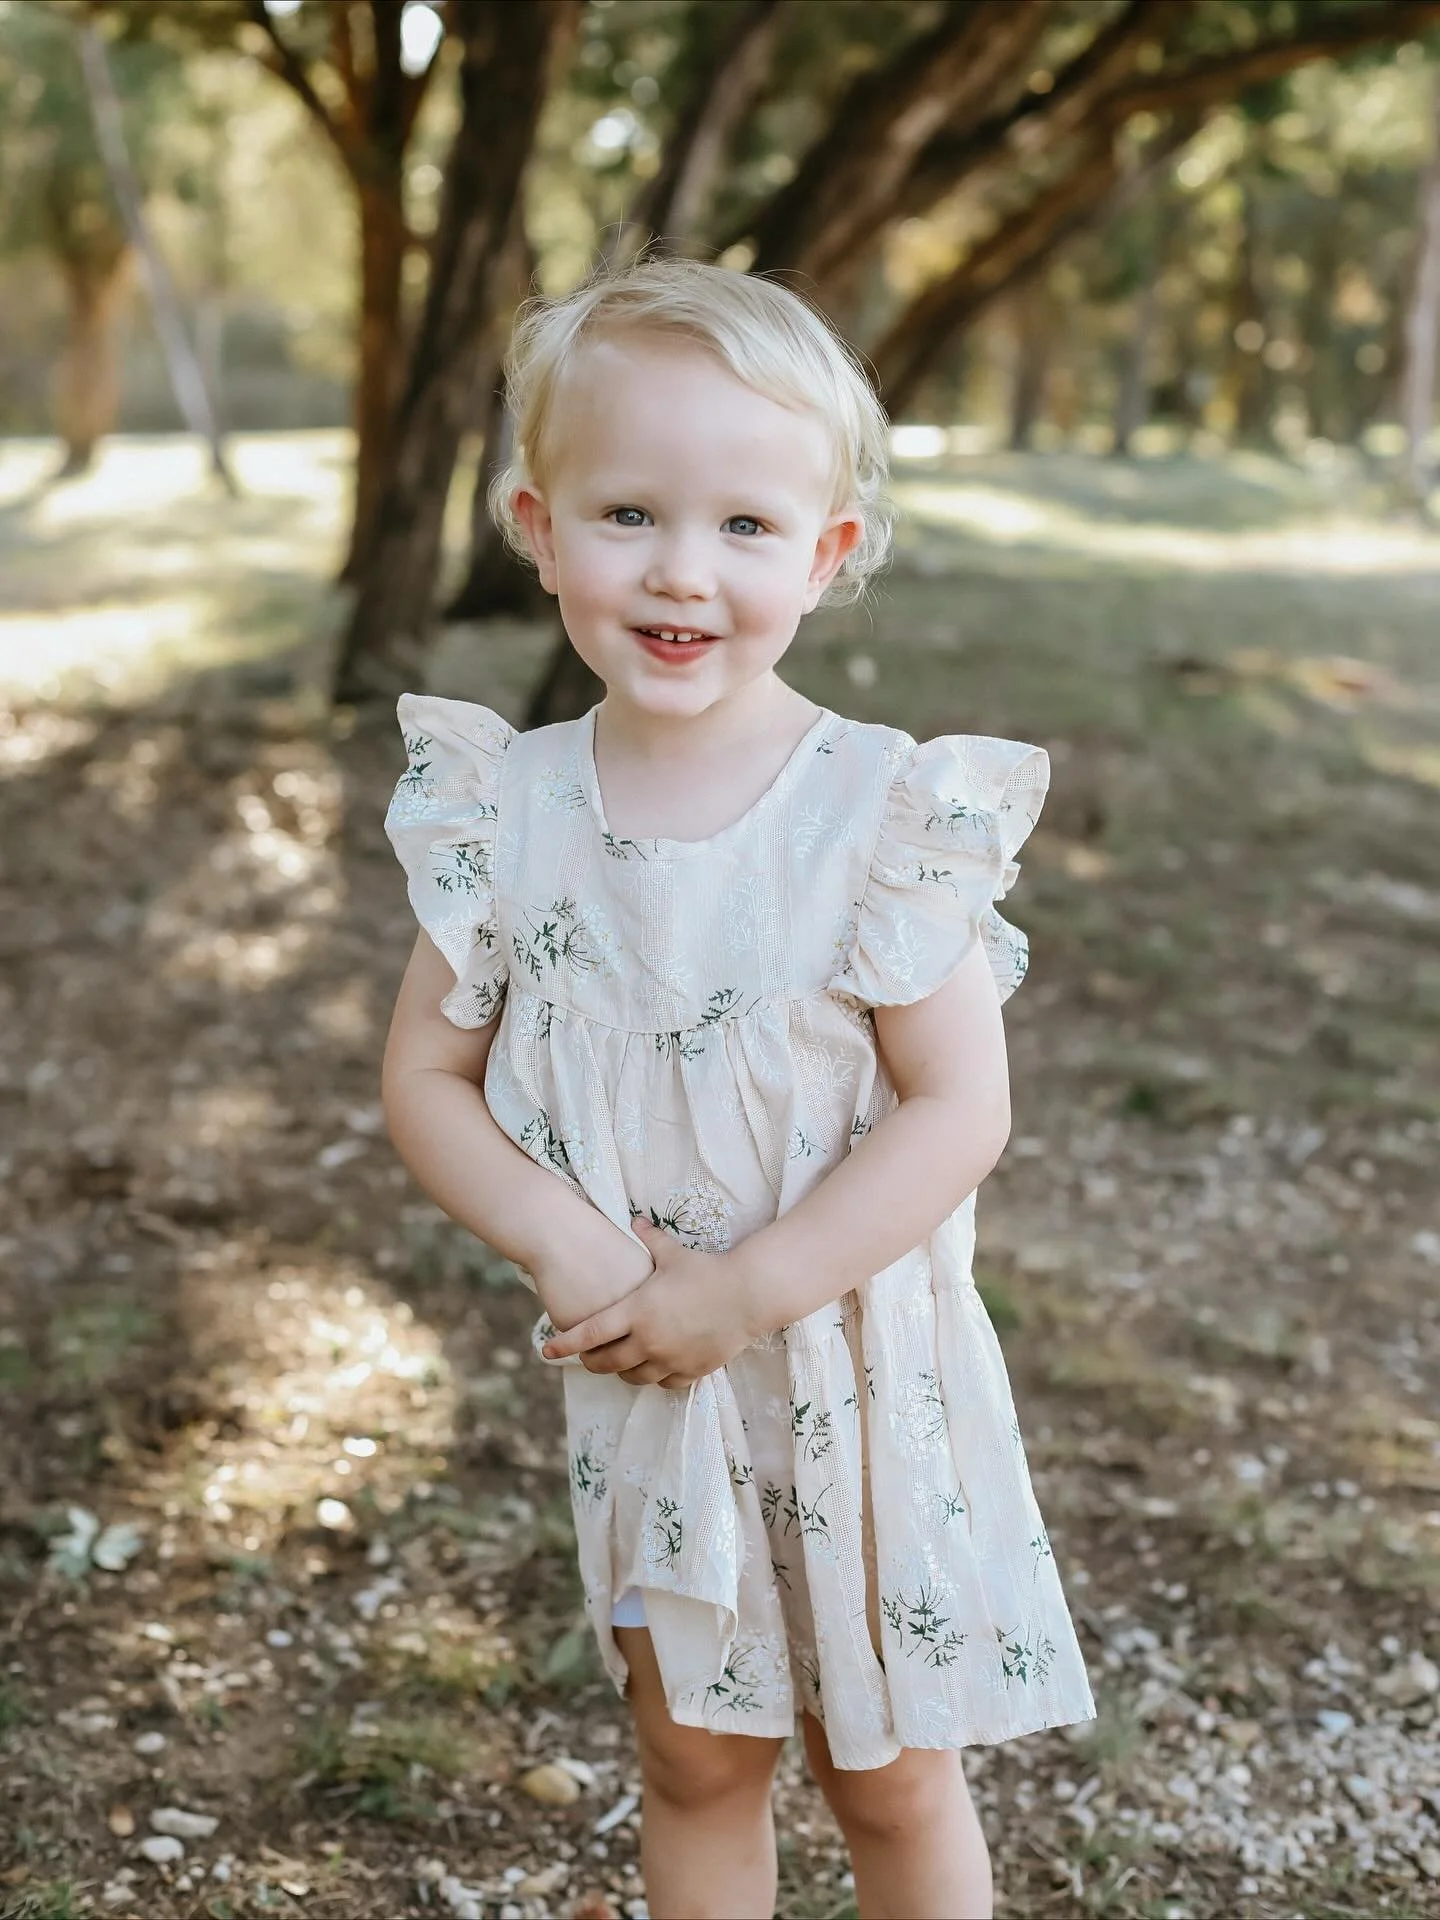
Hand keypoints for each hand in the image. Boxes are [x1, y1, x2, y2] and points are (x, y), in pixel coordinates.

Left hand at [540, 1217, 761, 1387]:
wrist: (749, 1294)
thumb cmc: (708, 1270)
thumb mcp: (673, 1254)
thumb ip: (649, 1239)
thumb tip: (634, 1220)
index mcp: (637, 1312)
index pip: (589, 1334)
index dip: (564, 1344)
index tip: (546, 1350)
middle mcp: (648, 1341)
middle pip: (606, 1362)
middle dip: (592, 1361)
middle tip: (586, 1356)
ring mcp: (670, 1359)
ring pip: (634, 1378)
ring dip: (623, 1371)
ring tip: (620, 1361)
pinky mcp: (692, 1371)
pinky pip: (665, 1384)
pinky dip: (655, 1377)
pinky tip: (655, 1367)